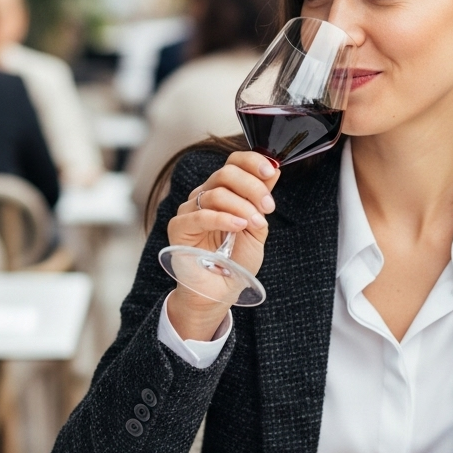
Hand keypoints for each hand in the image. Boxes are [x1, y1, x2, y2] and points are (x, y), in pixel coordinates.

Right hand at [165, 151, 278, 339]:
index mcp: (223, 190)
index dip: (253, 162)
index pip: (234, 162)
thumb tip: (274, 169)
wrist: (220, 290)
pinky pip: (201, 215)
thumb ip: (261, 199)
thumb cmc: (237, 260)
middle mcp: (205, 195)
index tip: (272, 172)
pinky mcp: (179, 227)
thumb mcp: (257, 226)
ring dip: (243, 206)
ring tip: (256, 224)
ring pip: (216, 193)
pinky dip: (224, 218)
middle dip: (253, 187)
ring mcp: (190, 210)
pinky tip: (238, 225)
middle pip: (226, 173)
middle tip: (268, 207)